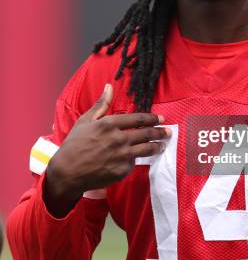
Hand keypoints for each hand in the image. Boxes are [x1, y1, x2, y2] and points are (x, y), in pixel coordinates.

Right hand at [43, 84, 169, 216]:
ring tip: (162, 145)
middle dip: (160, 132)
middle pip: (146, 134)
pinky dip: (136, 160)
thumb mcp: (85, 121)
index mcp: (109, 124)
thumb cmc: (74, 145)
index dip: (152, 118)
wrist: (67, 173)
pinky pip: (134, 164)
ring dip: (156, 146)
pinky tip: (139, 158)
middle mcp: (118, 139)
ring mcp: (121, 156)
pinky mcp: (121, 171)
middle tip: (168, 132)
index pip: (138, 119)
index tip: (160, 118)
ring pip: (146, 149)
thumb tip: (109, 86)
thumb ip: (101, 104)